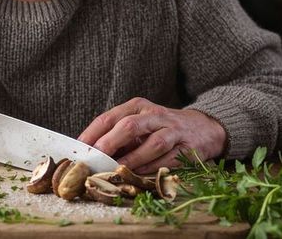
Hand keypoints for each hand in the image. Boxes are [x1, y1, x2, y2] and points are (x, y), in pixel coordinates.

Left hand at [77, 98, 225, 173]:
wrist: (203, 128)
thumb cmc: (160, 128)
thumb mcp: (138, 123)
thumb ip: (116, 135)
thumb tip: (89, 153)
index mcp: (137, 107)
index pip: (109, 117)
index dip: (92, 134)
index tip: (78, 149)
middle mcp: (154, 115)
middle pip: (130, 126)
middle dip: (110, 143)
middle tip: (96, 158)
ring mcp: (172, 130)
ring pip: (152, 143)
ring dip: (132, 159)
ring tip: (116, 169)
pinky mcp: (187, 147)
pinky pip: (168, 159)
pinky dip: (152, 168)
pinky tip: (139, 174)